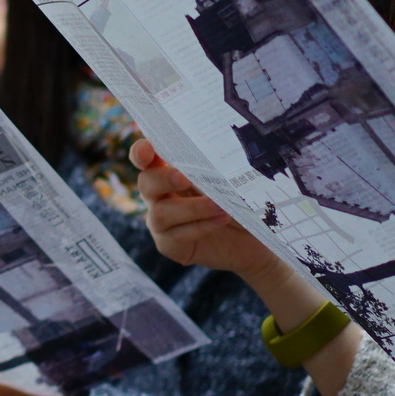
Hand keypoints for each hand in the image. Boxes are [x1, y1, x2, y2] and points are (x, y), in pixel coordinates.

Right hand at [131, 140, 276, 278]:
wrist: (254, 240)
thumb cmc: (240, 204)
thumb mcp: (229, 182)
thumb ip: (212, 170)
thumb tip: (210, 160)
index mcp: (169, 173)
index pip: (145, 158)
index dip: (140, 152)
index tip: (147, 150)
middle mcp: (159, 196)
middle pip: (146, 182)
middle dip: (163, 178)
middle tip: (185, 179)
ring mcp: (161, 222)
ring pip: (161, 212)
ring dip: (192, 207)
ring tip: (220, 206)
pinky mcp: (169, 245)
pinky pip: (177, 235)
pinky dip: (201, 226)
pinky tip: (222, 220)